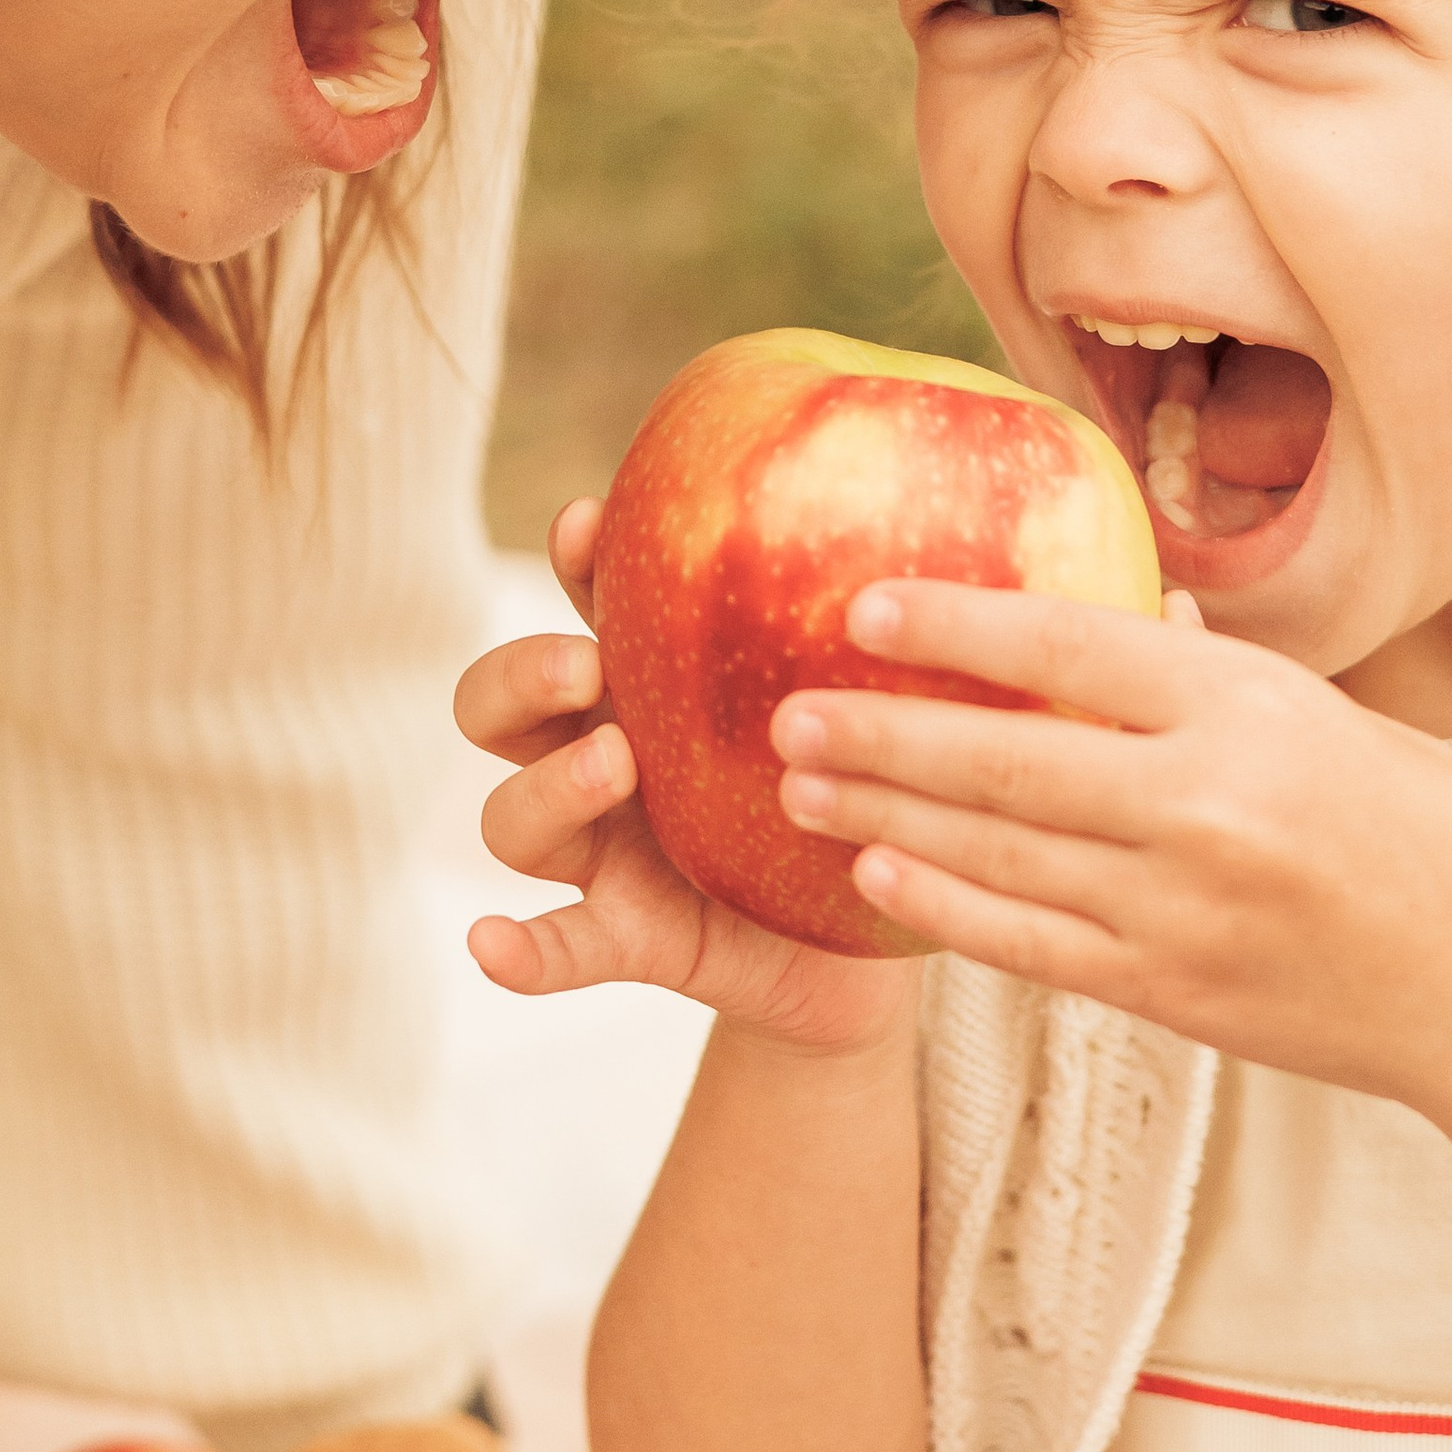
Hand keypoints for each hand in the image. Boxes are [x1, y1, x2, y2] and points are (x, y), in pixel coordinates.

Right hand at [454, 498, 918, 1056]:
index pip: (580, 603)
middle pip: (497, 704)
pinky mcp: (629, 936)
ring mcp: (606, 853)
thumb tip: (960, 502)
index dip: (569, 561)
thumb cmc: (859, 791)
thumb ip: (867, 628)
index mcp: (650, 685)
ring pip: (512, 818)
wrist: (872, 940)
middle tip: (587, 665)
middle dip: (523, 672)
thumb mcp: (863, 703)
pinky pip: (558, 946)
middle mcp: (604, 757)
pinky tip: (491, 945)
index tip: (588, 523)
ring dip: (546, 788)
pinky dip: (519, 949)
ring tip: (611, 767)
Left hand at [769, 579, 1451, 1106]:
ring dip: (884, 818)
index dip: (953, 621)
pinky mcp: (1170, 992)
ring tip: (799, 787)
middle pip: (1004, 755)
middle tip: (786, 710)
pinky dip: (943, 909)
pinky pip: (1028, 944)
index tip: (859, 604)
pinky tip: (876, 879)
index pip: (1068, 644)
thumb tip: (1101, 625)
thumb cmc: (1421, 829)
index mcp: (1246, 710)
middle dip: (880, 732)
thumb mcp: (1320, 716)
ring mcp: (1181, 909)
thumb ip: (1199, 682)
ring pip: (996, 853)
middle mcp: (1204, 806)